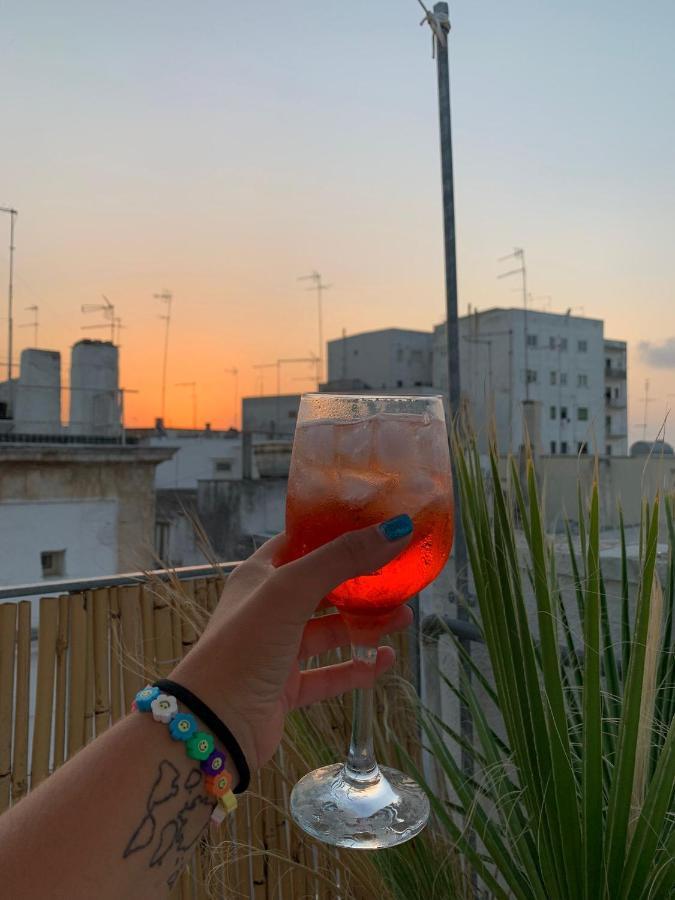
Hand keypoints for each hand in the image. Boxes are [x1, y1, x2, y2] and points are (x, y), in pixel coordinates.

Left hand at [170, 522, 413, 773]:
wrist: (212, 725)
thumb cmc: (243, 645)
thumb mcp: (292, 590)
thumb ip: (342, 559)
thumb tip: (397, 528)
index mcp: (258, 577)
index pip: (298, 542)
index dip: (332, 532)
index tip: (373, 525)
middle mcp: (267, 609)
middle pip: (321, 587)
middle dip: (359, 582)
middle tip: (398, 575)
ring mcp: (277, 650)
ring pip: (329, 631)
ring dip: (365, 624)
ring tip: (404, 618)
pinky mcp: (287, 688)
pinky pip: (330, 673)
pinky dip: (357, 668)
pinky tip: (384, 660)